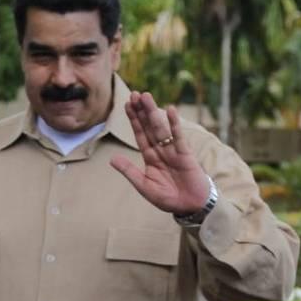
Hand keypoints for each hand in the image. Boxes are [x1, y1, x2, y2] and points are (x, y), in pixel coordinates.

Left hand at [109, 91, 210, 215]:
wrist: (189, 206)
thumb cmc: (167, 197)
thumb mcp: (144, 185)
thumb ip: (129, 171)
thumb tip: (111, 159)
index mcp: (150, 157)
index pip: (140, 134)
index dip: (133, 120)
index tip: (127, 105)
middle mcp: (161, 150)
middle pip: (149, 127)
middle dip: (142, 111)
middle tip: (135, 94)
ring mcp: (173, 150)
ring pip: (161, 128)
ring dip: (153, 112)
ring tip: (146, 96)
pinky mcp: (186, 154)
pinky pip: (178, 137)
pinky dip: (174, 124)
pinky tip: (170, 110)